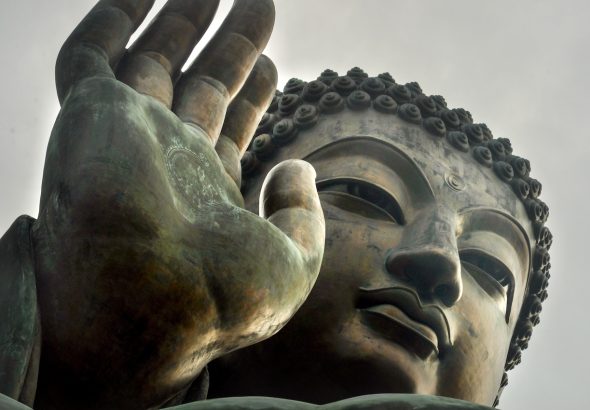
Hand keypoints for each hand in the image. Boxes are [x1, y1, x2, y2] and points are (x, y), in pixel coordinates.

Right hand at [32, 0, 324, 406]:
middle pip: (201, 85)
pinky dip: (113, 19)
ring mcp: (127, 134)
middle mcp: (166, 158)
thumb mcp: (294, 263)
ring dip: (181, 20)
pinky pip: (93, 55)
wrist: (152, 312)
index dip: (252, 92)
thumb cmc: (224, 300)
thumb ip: (303, 215)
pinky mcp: (92, 116)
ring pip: (153, 60)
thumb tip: (298, 167)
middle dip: (229, 45)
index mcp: (208, 188)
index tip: (270, 64)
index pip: (231, 125)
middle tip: (259, 7)